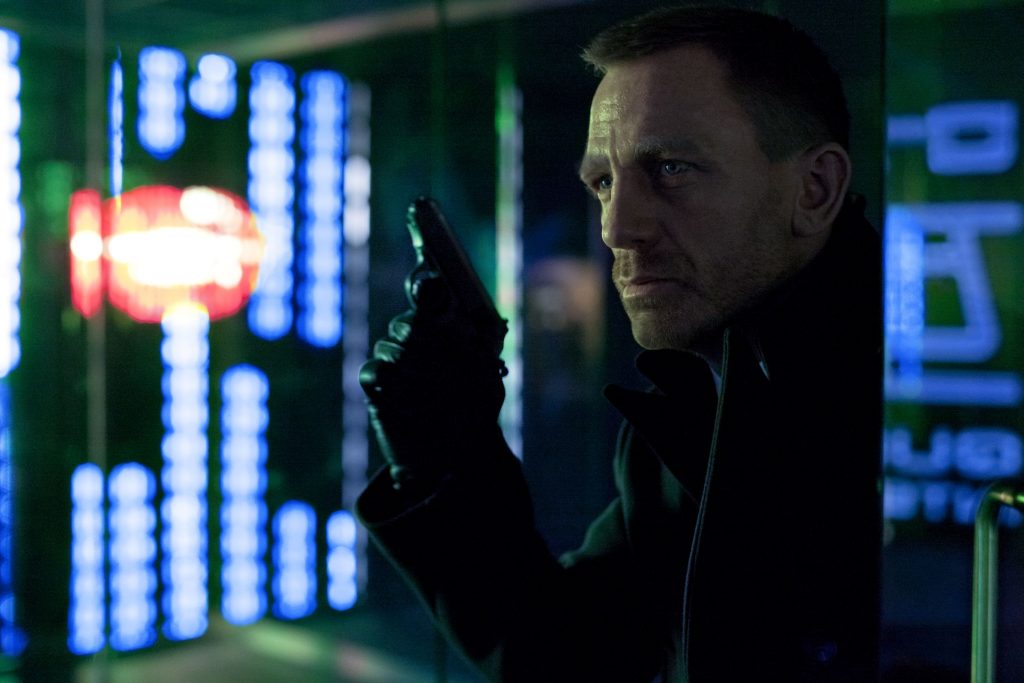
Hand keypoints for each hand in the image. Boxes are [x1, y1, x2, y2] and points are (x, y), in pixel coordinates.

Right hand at [359, 269, 507, 492]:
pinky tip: (399, 388)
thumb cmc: (476, 418)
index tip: (434, 287)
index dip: (429, 291)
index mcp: (445, 336)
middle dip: (417, 331)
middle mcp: (418, 346)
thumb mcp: (489, 387)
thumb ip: (483, 357)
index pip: (431, 303)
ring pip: (388, 346)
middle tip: (430, 345)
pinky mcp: (378, 390)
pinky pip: (372, 372)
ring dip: (405, 359)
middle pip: (405, 322)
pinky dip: (384, 376)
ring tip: (425, 380)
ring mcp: (397, 366)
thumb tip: (478, 327)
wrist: (454, 458)